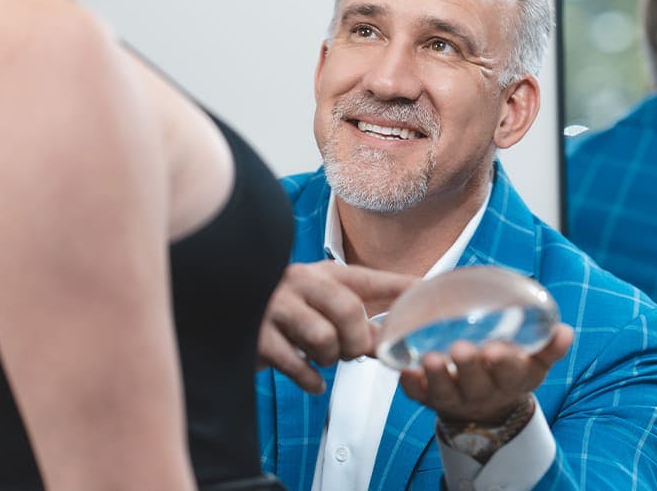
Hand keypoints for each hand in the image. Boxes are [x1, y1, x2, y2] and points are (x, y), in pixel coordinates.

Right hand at [257, 260, 416, 393]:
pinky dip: (311, 380)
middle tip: (353, 351)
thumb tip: (393, 341)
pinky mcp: (257, 337)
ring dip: (331, 358)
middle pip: (347, 310)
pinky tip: (314, 381)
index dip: (400, 286)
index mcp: (323, 274)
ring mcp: (276, 308)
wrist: (229, 311)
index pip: (369, 278)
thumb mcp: (321, 303)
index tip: (427, 292)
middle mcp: (300, 282)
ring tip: (323, 358)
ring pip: (323, 338)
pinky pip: (296, 365)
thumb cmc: (288, 312)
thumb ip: (358, 319)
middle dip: (358, 340)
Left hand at [398, 323, 573, 423]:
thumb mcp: (534, 362)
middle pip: (475, 383)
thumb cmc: (510, 370)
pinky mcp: (431, 398)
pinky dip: (412, 386)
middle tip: (461, 349)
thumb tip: (564, 331)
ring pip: (445, 392)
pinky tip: (404, 372)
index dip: (504, 363)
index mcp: (511, 380)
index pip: (511, 373)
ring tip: (430, 359)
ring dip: (437, 376)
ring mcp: (455, 397)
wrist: (489, 406)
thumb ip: (549, 346)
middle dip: (468, 367)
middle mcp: (482, 392)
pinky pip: (419, 397)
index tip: (496, 350)